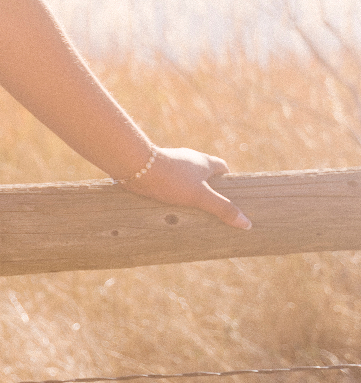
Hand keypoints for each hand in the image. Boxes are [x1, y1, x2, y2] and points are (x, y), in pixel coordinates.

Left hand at [126, 147, 251, 229]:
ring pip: (186, 177)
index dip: (227, 180)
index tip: (231, 196)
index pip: (222, 167)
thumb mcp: (201, 196)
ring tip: (192, 210)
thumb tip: (247, 223)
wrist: (136, 167)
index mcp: (203, 161)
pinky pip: (170, 181)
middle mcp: (188, 159)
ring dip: (189, 190)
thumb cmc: (171, 179)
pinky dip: (173, 191)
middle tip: (213, 208)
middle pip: (204, 173)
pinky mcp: (156, 170)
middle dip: (208, 188)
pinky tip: (171, 205)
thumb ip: (223, 209)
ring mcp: (172, 163)